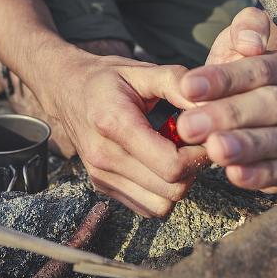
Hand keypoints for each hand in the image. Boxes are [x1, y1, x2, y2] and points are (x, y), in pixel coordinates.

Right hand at [41, 53, 206, 216]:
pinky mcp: (103, 187)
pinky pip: (146, 207)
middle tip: (195, 145)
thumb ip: (178, 83)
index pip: (171, 165)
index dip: (199, 155)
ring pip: (161, 205)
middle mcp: (104, 157)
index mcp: (115, 124)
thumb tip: (211, 107)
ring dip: (178, 184)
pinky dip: (162, 192)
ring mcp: (101, 176)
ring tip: (177, 154)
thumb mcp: (142, 70)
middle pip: (171, 189)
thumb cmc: (107, 78)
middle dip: (193, 170)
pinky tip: (160, 164)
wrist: (64, 89)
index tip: (205, 136)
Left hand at [176, 7, 276, 192]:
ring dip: (245, 147)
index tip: (187, 86)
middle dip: (229, 116)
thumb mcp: (239, 37)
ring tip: (213, 150)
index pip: (261, 70)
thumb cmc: (239, 62)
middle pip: (271, 105)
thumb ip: (248, 27)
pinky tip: (233, 174)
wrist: (244, 92)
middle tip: (190, 125)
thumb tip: (252, 43)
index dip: (225, 79)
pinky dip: (260, 176)